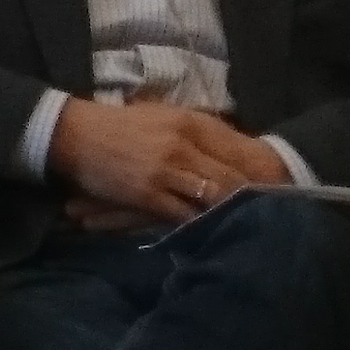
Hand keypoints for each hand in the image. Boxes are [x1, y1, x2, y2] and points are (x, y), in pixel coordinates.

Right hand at [46, 98, 285, 224]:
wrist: (74, 134)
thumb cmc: (119, 125)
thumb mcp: (161, 115)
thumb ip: (195, 128)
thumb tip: (232, 142)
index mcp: (189, 122)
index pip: (236, 151)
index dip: (257, 172)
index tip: (276, 189)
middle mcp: (182, 145)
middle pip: (230, 178)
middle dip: (252, 199)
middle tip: (270, 217)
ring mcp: (165, 171)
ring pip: (212, 198)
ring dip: (229, 214)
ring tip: (247, 228)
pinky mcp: (147, 193)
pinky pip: (184, 215)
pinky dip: (200, 225)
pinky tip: (210, 233)